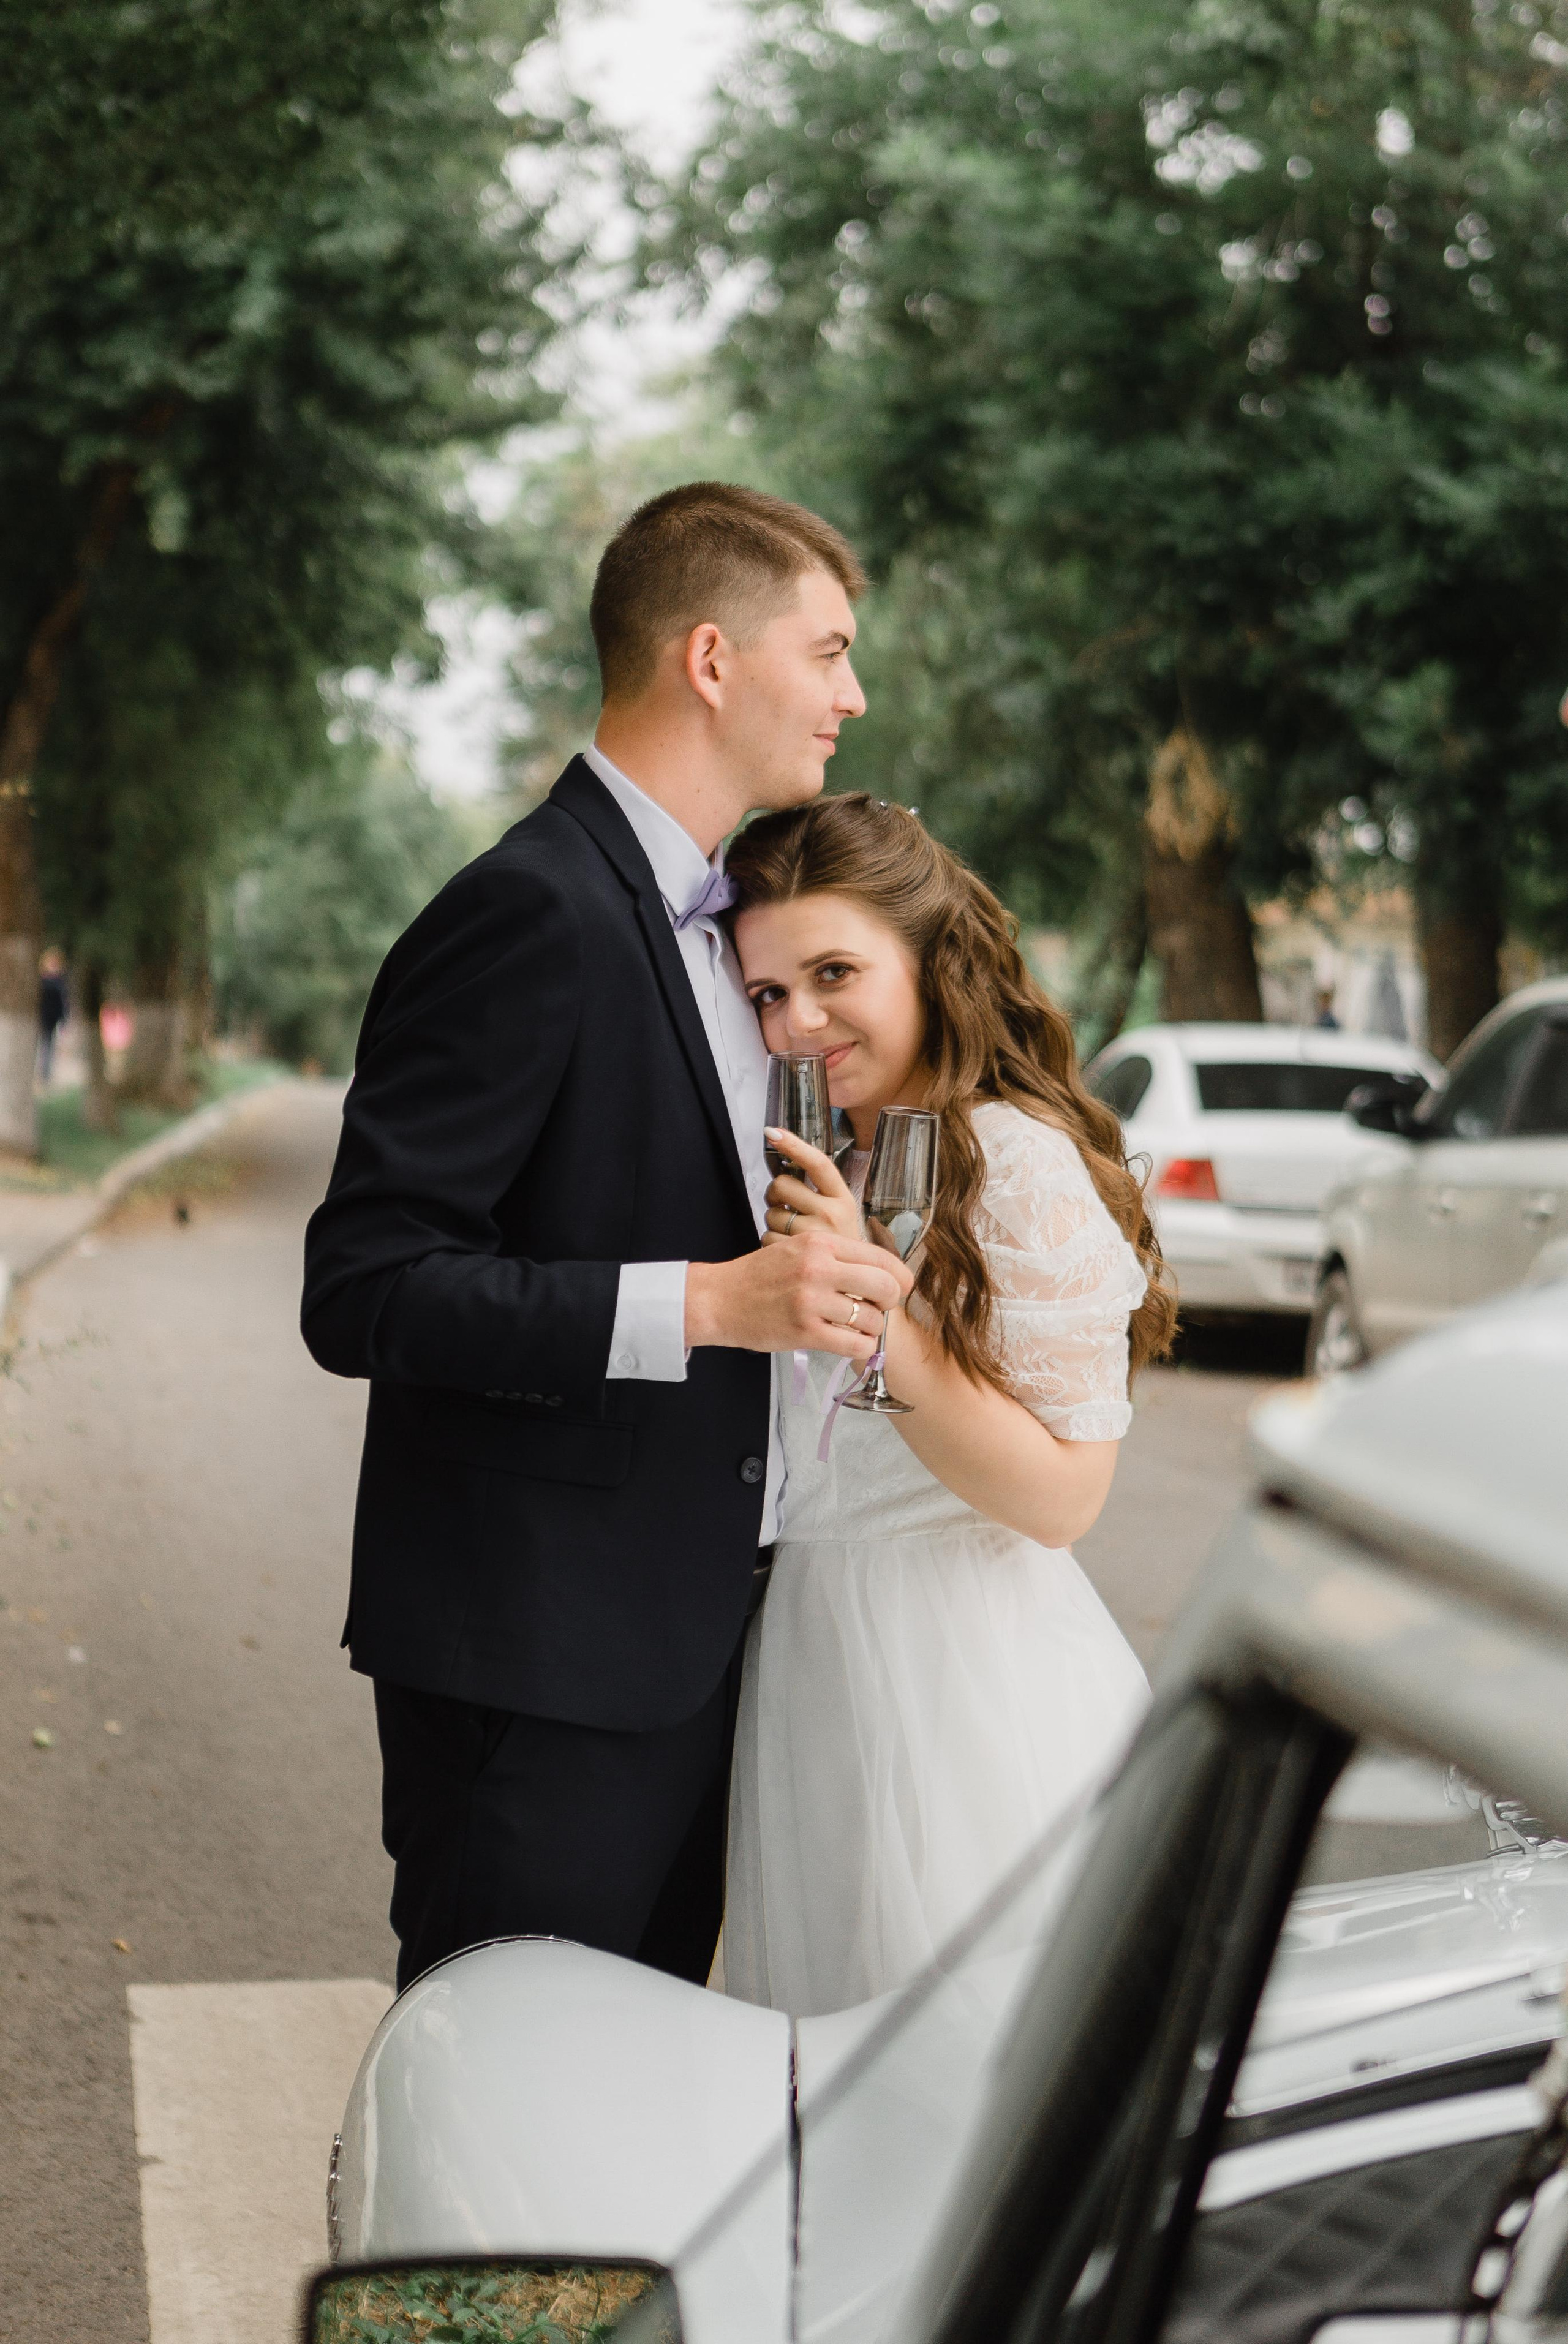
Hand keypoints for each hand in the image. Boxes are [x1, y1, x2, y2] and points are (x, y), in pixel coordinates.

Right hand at [685, 1230, 913, 1359]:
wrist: (719, 1299)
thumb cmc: (760, 1276)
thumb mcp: (798, 1248)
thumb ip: (835, 1256)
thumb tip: (880, 1272)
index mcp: (820, 1243)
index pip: (880, 1257)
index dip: (899, 1276)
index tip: (900, 1287)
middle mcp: (818, 1268)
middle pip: (885, 1286)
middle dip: (890, 1301)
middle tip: (878, 1308)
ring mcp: (811, 1301)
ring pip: (871, 1319)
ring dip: (871, 1328)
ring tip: (857, 1328)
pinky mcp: (805, 1332)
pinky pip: (854, 1345)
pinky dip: (861, 1348)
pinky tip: (850, 1344)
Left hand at [762, 1126, 861, 1245]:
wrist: (857, 1286)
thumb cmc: (840, 1245)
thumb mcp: (840, 1214)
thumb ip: (817, 1193)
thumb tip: (783, 1167)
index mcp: (844, 1198)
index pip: (818, 1163)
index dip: (794, 1145)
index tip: (773, 1131)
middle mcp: (833, 1213)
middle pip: (782, 1185)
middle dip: (775, 1194)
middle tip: (784, 1206)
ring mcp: (816, 1234)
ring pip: (770, 1213)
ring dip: (773, 1222)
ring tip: (791, 1234)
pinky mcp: (799, 1254)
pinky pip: (767, 1238)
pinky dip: (771, 1243)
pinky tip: (787, 1251)